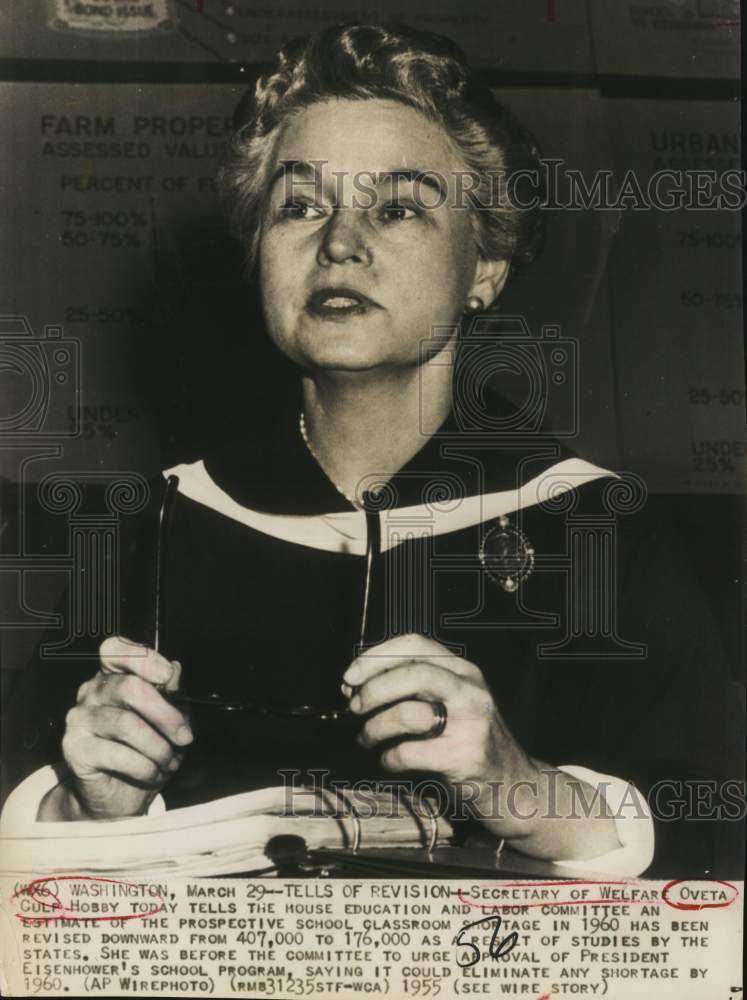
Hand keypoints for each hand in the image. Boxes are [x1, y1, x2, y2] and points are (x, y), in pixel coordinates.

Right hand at [57, 636, 192, 819]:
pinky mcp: (74, 748)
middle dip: (166, 715)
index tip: (167, 677)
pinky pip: (117, 754)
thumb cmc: (146, 751)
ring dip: (158, 747)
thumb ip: (171, 694)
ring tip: (169, 761)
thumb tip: (175, 670)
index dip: (144, 659)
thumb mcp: (167, 721)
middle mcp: (91, 691)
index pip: (115, 649)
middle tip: (184, 737)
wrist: (119, 796)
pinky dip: (144, 766)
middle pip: (129, 688)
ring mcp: (79, 718)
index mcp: (113, 676)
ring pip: (127, 724)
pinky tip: (151, 773)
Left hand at [342, 633, 537, 835]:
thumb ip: (412, 687)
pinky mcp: (464, 757)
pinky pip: (409, 753)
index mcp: (463, 670)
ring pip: (408, 713)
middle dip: (373, 689)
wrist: (515, 784)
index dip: (376, 656)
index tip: (350, 676)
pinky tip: (389, 761)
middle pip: (412, 672)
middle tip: (354, 707)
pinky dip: (388, 758)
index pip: (415, 644)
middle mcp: (470, 690)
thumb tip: (355, 684)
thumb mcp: (452, 701)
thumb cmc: (470, 740)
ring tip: (367, 738)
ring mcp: (471, 723)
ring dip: (375, 727)